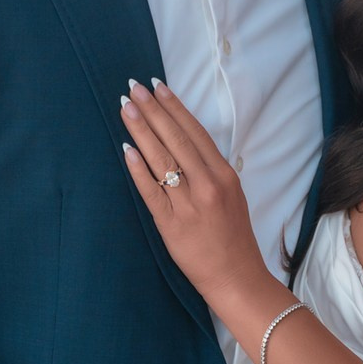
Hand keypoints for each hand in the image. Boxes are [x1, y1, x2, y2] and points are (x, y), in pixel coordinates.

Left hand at [120, 79, 290, 322]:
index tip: (158, 86)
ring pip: (161, 159)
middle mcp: (207, 184)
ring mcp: (189, 203)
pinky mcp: (171, 223)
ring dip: (141, 131)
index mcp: (224, 175)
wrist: (236, 276)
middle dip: (153, 110)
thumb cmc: (233, 237)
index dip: (175, 107)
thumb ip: (211, 171)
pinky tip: (126, 149)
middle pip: (175, 139)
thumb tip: (186, 146)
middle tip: (133, 88)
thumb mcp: (233, 195)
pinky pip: (151, 191)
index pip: (195, 132)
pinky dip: (138, 169)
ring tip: (126, 108)